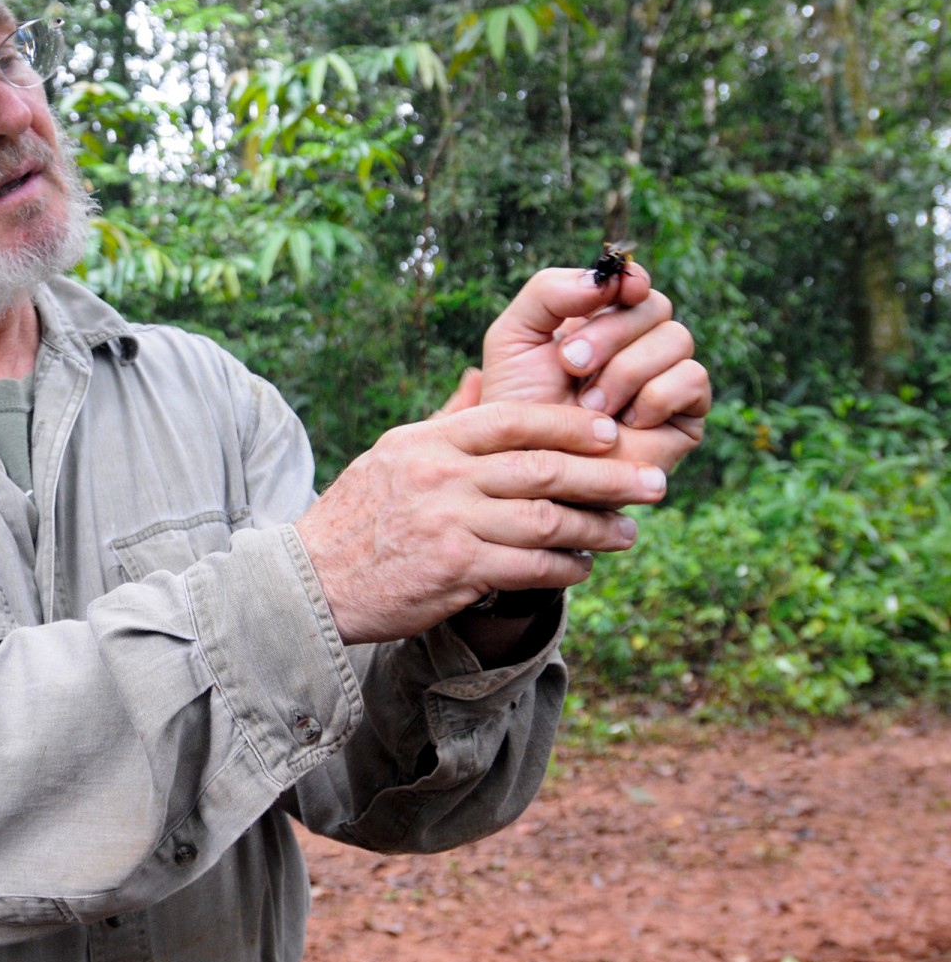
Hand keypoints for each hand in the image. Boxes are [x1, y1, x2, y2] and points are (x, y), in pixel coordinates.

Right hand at [294, 403, 667, 644]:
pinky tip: (583, 567)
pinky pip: (531, 567)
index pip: (515, 421)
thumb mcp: (391, 454)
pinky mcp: (457, 570)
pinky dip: (565, 568)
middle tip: (652, 482)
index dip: (572, 426)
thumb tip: (478, 379)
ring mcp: (451, 523)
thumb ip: (444, 421)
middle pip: (545, 468)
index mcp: (431, 443)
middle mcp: (443, 476)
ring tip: (627, 531)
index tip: (612, 433)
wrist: (310, 581)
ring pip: (548, 519)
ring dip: (597, 527)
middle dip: (608, 476)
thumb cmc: (355, 517)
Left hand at [474, 265, 710, 471]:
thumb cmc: (520, 408)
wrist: (530, 472)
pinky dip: (656, 395)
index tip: (615, 290)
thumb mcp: (515, 338)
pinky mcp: (685, 416)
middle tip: (570, 365)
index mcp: (599, 322)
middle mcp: (637, 346)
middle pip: (653, 306)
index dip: (629, 280)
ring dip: (626, 370)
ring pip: (676, 339)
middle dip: (609, 332)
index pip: (632, 283)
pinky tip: (625, 422)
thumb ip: (547, 292)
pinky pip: (693, 379)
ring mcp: (664, 379)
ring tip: (591, 406)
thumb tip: (605, 278)